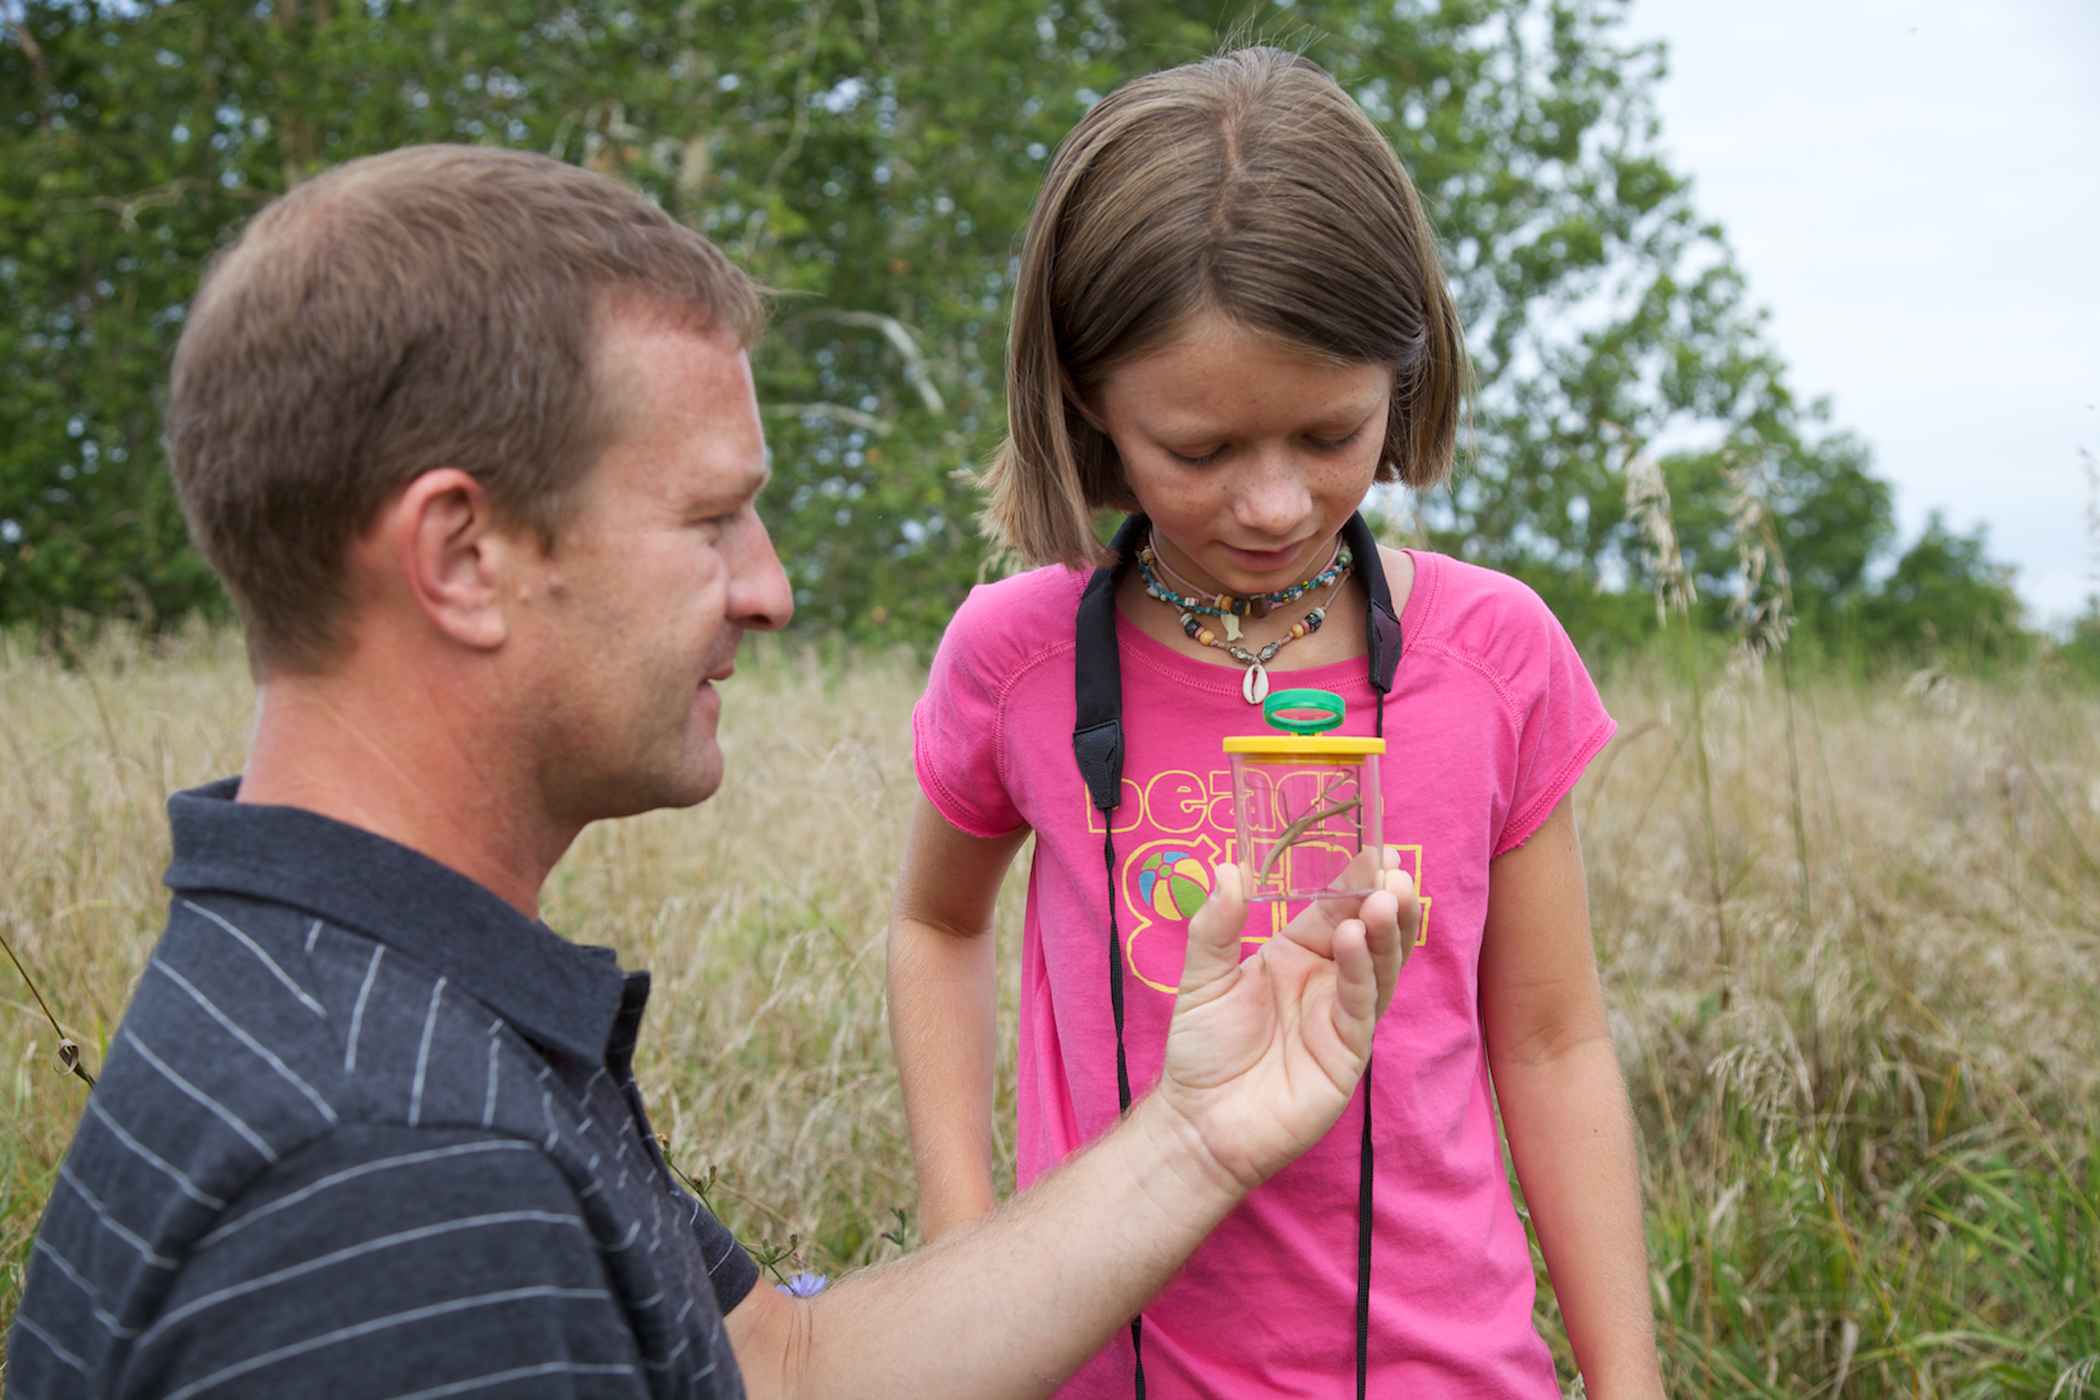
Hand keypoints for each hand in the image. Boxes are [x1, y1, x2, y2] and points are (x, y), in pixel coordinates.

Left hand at [1152, 849, 1415, 1191]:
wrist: (1199, 1123)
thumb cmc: (1202, 1051)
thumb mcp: (1201, 978)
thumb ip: (1216, 927)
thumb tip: (1229, 868)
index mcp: (1296, 955)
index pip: (1334, 908)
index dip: (1355, 881)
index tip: (1377, 846)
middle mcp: (1327, 982)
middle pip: (1370, 934)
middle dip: (1386, 900)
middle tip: (1395, 869)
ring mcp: (1341, 1017)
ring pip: (1379, 967)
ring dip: (1386, 932)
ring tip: (1387, 897)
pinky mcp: (1347, 1054)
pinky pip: (1361, 1006)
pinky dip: (1363, 972)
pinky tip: (1355, 940)